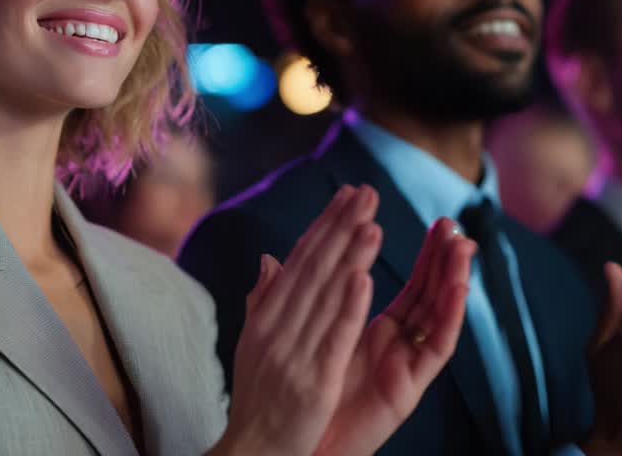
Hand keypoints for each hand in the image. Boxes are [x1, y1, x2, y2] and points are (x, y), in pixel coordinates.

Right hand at [215, 185, 382, 455]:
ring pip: (326, 297)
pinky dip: (348, 306)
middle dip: (342, 228)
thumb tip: (270, 258)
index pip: (299, 262)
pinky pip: (333, 338)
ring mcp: (293, 355)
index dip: (324, 226)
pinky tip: (364, 278)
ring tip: (371, 221)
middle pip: (314, 270)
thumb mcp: (255, 345)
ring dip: (349, 256)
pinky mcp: (313, 382)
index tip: (347, 196)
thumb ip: (264, 301)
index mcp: (266, 319)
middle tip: (367, 192)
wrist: (250, 455)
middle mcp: (277, 330)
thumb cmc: (256, 402)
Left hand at [314, 217, 475, 455]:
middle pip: (428, 294)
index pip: (404, 283)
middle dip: (441, 259)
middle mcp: (396, 346)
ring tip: (462, 248)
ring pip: (438, 316)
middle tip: (451, 223)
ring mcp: (404, 367)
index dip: (416, 252)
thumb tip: (273, 256)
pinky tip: (449, 289)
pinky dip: (444, 318)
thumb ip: (298, 300)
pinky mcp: (407, 391)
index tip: (431, 224)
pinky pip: (434, 351)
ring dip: (453, 280)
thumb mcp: (300, 338)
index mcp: (375, 331)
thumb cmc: (302, 397)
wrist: (292, 448)